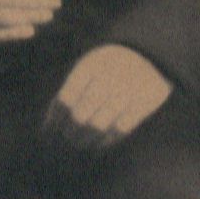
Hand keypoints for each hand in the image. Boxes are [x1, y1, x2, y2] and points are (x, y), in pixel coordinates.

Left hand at [44, 44, 172, 150]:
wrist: (151, 53)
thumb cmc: (110, 64)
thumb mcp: (90, 64)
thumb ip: (73, 89)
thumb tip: (51, 122)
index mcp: (89, 66)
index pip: (65, 99)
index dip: (54, 119)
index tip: (48, 131)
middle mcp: (107, 77)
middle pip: (80, 115)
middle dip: (69, 132)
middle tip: (65, 140)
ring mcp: (127, 90)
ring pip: (99, 125)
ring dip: (86, 139)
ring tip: (79, 144)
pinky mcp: (144, 103)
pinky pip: (121, 129)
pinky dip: (107, 140)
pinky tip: (99, 144)